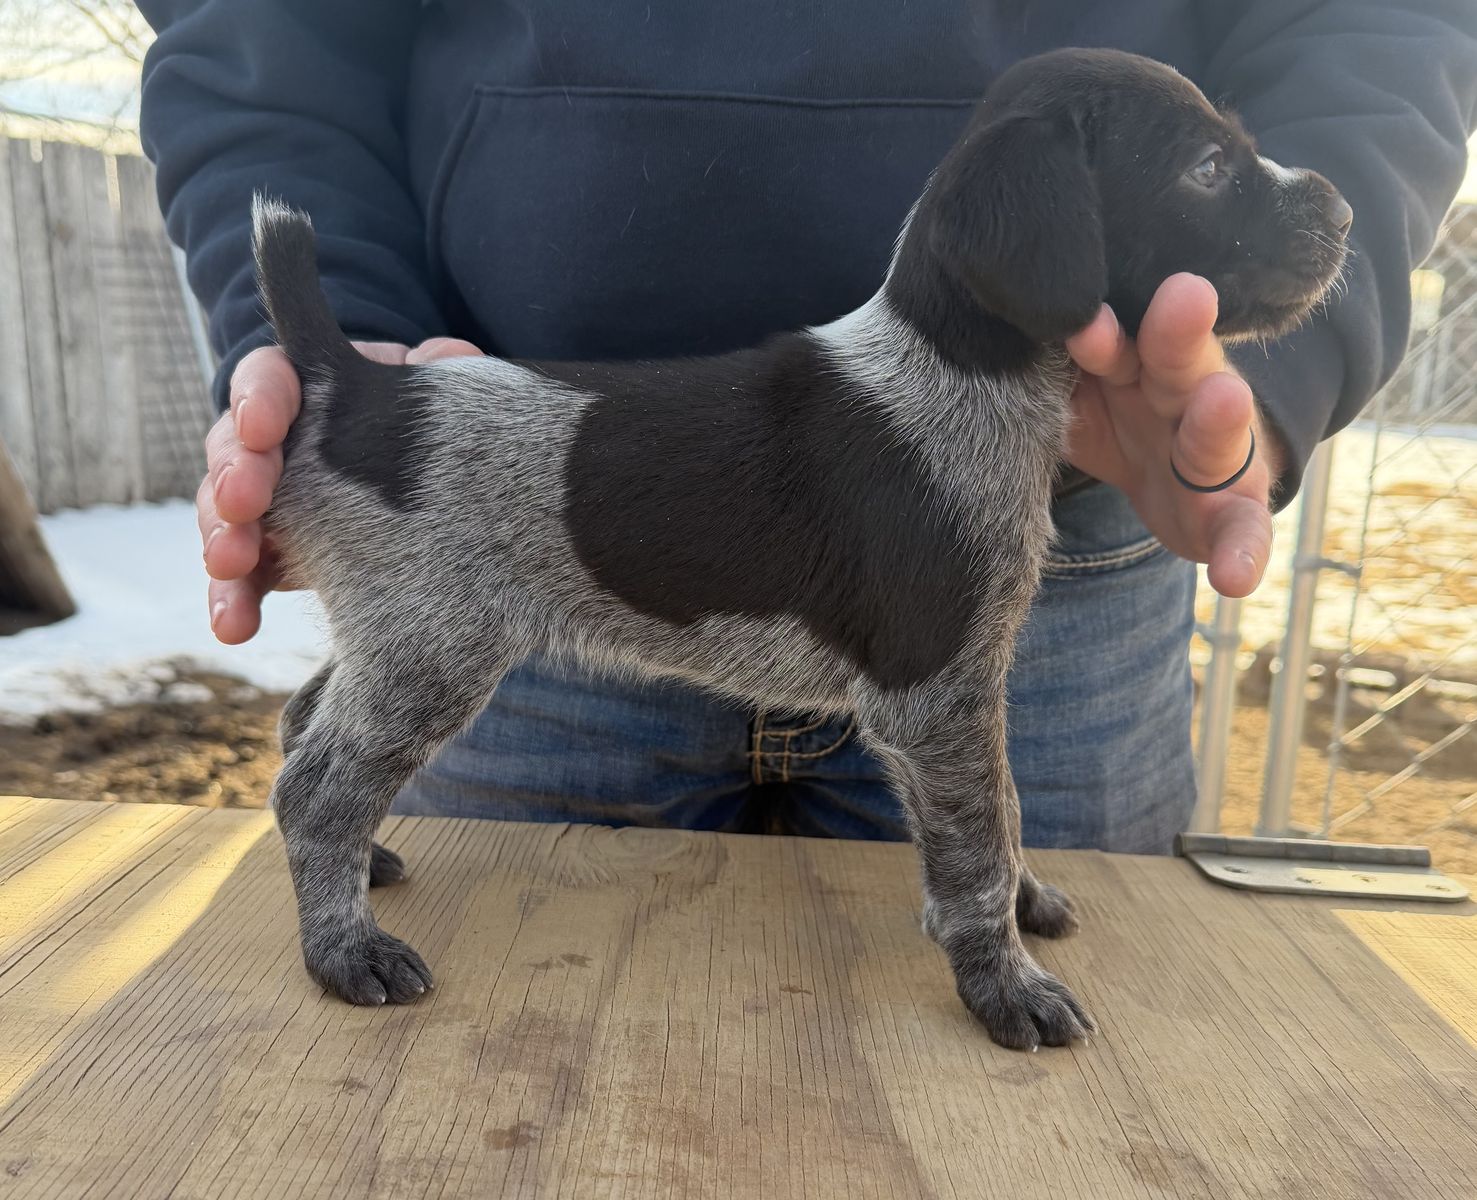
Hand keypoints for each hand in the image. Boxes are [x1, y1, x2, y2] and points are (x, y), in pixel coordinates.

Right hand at [198, 336, 481, 642]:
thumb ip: (440, 374)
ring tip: (231, 567)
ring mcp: (264, 502)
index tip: (265, 425)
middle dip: (232, 475)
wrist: (432, 490)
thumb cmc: (421, 425)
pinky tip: (235, 626)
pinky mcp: (270, 556)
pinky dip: (234, 600)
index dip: (260, 397)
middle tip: (244, 503)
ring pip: (223, 516)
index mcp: (306, 390)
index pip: (268, 379)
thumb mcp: (433, 396)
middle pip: (233, 450)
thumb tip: (454, 357)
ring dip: (222, 541)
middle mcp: (271, 443)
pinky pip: (242, 578)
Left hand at [1063, 273, 1283, 598]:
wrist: (1175, 479)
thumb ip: (1056, 373)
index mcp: (1140, 365)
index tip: (1084, 317)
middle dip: (1178, 333)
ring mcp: (1213, 455)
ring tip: (1224, 400)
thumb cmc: (1121, 413)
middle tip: (1183, 294)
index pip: (1123, 336)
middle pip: (1178, 362)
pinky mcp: (1232, 513)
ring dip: (1220, 417)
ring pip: (1217, 433)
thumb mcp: (1087, 393)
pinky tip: (1236, 580)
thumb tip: (986, 346)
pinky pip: (1244, 534)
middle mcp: (1183, 398)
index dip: (1104, 330)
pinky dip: (1244, 555)